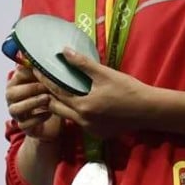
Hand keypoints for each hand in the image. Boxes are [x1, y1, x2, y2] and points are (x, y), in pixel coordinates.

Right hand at [6, 65, 63, 139]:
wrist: (54, 123)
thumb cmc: (49, 98)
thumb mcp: (48, 83)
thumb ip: (45, 72)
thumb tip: (52, 54)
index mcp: (16, 84)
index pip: (16, 76)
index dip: (28, 73)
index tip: (42, 71)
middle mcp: (12, 99)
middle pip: (11, 93)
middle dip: (30, 89)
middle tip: (47, 86)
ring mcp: (17, 114)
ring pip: (15, 109)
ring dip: (32, 103)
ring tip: (47, 99)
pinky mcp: (24, 127)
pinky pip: (25, 124)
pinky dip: (38, 118)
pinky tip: (49, 113)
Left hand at [34, 49, 154, 139]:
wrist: (150, 110)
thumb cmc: (129, 89)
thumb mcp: (105, 74)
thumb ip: (83, 64)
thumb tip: (64, 51)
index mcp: (83, 106)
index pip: (55, 92)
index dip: (44, 80)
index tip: (35, 70)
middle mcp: (83, 121)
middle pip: (56, 108)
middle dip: (47, 95)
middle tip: (42, 82)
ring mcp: (90, 130)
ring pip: (67, 116)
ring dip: (60, 104)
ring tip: (55, 90)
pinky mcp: (98, 133)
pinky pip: (79, 122)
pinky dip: (74, 111)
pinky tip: (76, 101)